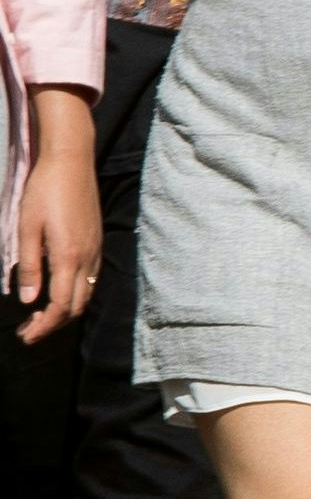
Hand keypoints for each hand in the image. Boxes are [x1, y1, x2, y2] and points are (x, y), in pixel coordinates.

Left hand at [13, 88, 97, 343]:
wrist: (72, 162)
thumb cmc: (43, 192)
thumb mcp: (26, 228)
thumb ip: (29, 265)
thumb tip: (28, 300)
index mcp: (68, 256)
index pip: (59, 305)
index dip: (43, 326)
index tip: (25, 336)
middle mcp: (87, 258)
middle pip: (76, 306)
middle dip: (53, 324)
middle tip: (28, 333)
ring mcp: (95, 250)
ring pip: (85, 294)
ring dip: (65, 311)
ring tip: (41, 317)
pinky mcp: (96, 242)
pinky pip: (90, 280)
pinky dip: (75, 295)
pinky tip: (59, 292)